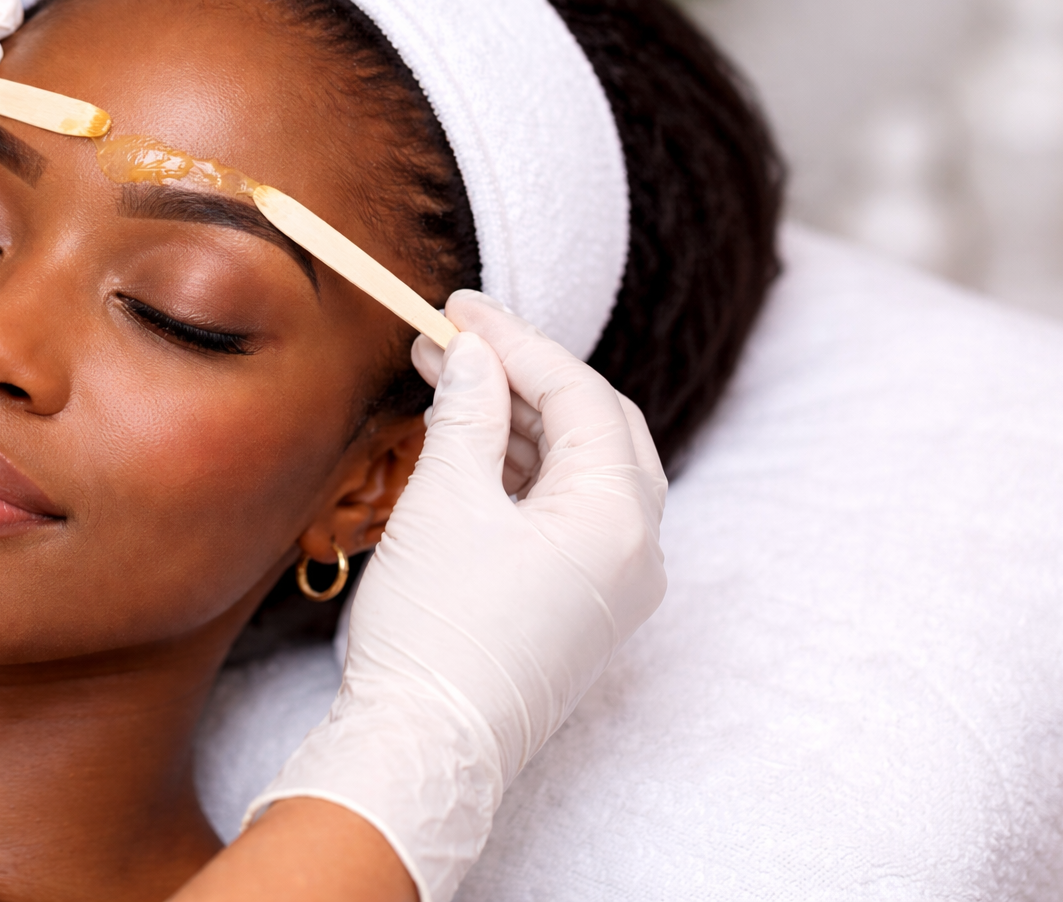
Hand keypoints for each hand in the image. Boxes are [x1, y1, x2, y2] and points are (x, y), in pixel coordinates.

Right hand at [246, 290, 667, 901]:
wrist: (423, 753)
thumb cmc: (435, 631)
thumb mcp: (445, 502)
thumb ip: (468, 413)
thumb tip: (472, 356)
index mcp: (619, 516)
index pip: (579, 394)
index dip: (515, 341)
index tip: (457, 309)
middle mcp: (639, 550)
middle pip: (599, 426)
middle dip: (528, 375)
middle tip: (458, 341)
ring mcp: (617, 585)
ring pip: (586, 471)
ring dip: (524, 423)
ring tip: (453, 387)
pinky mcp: (585, 610)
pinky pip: (572, 516)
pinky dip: (527, 474)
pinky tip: (475, 450)